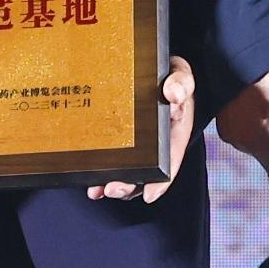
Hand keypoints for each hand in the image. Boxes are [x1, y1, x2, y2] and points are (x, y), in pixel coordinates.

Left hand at [96, 56, 195, 202]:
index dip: (161, 181)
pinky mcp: (121, 142)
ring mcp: (139, 148)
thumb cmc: (171, 79)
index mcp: (174, 134)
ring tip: (96, 190)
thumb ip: (180, 83)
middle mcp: (156, 147)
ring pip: (127, 174)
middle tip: (111, 188)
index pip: (170, 162)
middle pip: (144, 174)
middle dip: (128, 185)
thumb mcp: (180, 75)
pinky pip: (111, 162)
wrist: (158, 74)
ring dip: (112, 185)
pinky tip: (88, 179)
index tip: (150, 194)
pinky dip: (100, 173)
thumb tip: (173, 95)